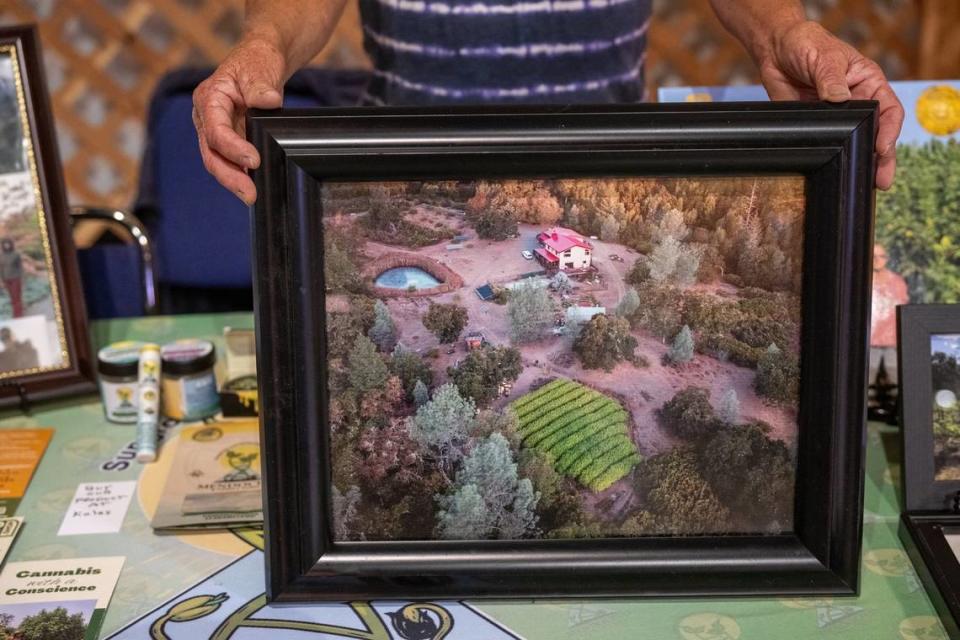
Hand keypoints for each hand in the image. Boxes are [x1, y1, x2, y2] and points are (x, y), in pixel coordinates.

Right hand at [192, 38, 285, 204]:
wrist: (262, 62)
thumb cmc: (256, 62)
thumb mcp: (259, 69)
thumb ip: (260, 86)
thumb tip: (268, 101)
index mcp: (209, 99)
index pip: (216, 131)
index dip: (233, 148)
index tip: (254, 160)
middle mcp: (207, 118)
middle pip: (212, 154)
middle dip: (230, 177)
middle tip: (250, 194)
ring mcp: (217, 131)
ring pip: (219, 162)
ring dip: (235, 181)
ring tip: (252, 196)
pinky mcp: (230, 140)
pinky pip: (231, 162)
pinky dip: (241, 176)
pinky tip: (255, 187)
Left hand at [758, 20, 903, 189]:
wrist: (776, 50)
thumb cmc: (807, 45)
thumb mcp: (825, 58)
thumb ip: (832, 79)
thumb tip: (839, 99)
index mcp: (868, 84)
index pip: (887, 111)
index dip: (888, 131)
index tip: (882, 148)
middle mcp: (857, 104)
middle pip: (875, 134)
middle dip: (880, 158)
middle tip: (881, 180)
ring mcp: (836, 118)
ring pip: (852, 144)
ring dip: (858, 163)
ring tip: (863, 184)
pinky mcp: (816, 127)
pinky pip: (825, 146)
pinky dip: (831, 161)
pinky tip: (834, 174)